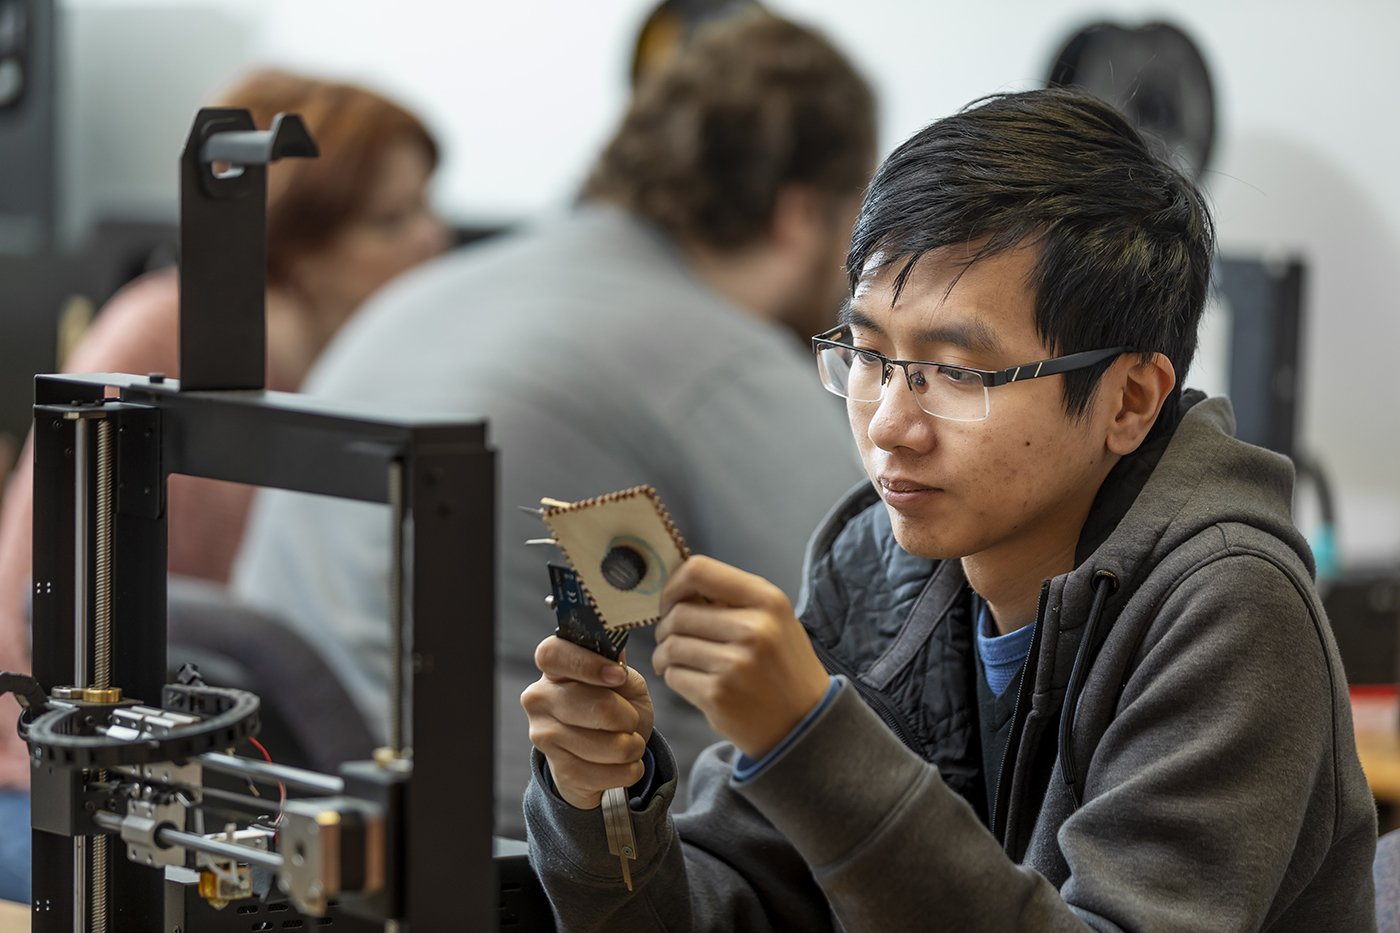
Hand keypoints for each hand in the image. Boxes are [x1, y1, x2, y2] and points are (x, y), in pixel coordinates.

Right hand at [521, 637, 653, 809]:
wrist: (605, 757)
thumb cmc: (614, 709)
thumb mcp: (623, 682)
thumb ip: (619, 665)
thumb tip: (616, 651)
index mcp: (553, 669)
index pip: (554, 655)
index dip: (588, 664)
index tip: (618, 676)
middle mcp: (540, 700)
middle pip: (600, 707)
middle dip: (630, 718)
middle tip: (630, 720)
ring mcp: (546, 737)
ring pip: (613, 746)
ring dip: (633, 746)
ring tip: (627, 743)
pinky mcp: (561, 771)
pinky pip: (615, 774)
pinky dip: (630, 770)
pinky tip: (619, 763)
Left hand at [652, 556, 829, 760]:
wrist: (805, 723)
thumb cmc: (784, 668)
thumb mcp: (775, 620)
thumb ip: (732, 599)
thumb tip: (679, 587)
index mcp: (767, 600)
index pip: (699, 570)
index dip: (673, 585)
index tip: (671, 602)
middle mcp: (754, 628)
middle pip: (678, 613)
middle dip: (666, 626)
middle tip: (673, 638)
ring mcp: (735, 664)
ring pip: (670, 645)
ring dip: (665, 654)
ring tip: (676, 661)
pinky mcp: (718, 695)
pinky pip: (673, 675)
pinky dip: (673, 676)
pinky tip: (690, 680)